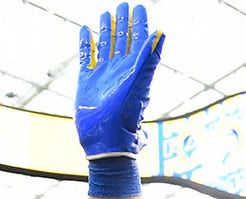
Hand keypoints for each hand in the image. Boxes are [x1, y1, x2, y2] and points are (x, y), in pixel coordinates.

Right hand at [76, 3, 164, 158]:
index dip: (140, 24)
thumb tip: (161, 33)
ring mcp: (103, 74)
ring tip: (106, 14)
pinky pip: (86, 56)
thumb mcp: (140, 83)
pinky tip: (84, 31)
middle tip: (123, 6)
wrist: (107, 138)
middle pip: (123, 39)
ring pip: (105, 45)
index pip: (139, 40)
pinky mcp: (87, 80)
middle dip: (124, 23)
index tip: (139, 7)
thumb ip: (150, 58)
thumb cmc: (127, 114)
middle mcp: (120, 69)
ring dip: (106, 30)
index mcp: (135, 68)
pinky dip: (85, 44)